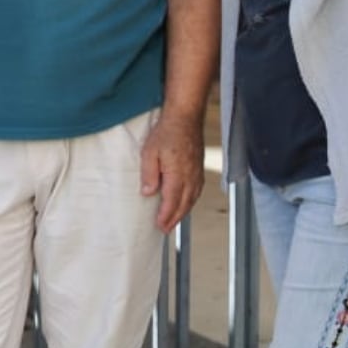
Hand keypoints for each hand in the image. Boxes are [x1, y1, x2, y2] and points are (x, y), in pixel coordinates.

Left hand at [139, 110, 203, 232]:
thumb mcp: (149, 152)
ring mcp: (197, 173)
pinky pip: (197, 190)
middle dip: (174, 219)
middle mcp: (190, 177)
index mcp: (177, 175)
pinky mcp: (200, 168)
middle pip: (184, 205)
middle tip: (165, 229)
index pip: (171, 202)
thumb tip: (148, 193)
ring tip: (173, 220)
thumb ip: (149, 174)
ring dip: (183, 212)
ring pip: (192, 199)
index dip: (165, 216)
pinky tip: (186, 202)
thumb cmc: (166, 132)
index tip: (159, 226)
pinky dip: (191, 201)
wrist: (185, 117)